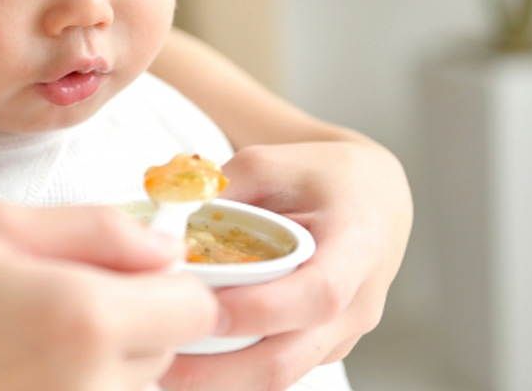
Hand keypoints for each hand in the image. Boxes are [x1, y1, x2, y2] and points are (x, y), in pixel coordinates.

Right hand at [0, 203, 218, 390]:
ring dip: (112, 357)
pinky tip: (23, 367)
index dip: (173, 281)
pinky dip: (82, 384)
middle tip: (67, 293)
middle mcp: (93, 387)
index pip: (197, 307)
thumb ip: (97, 228)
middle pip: (171, 348)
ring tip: (33, 335)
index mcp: (86, 319)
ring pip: (139, 385)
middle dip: (141, 315)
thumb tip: (164, 244)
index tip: (133, 268)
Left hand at [161, 141, 412, 389]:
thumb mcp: (270, 163)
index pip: (318, 293)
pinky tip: (188, 360)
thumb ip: (221, 192)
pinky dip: (231, 372)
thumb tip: (163, 227)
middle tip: (160, 356)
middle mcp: (359, 300)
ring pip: (279, 375)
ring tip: (162, 364)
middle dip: (220, 369)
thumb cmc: (320, 176)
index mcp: (357, 243)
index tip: (205, 308)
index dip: (261, 309)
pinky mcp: (323, 348)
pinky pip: (276, 370)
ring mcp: (343, 333)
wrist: (371, 197)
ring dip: (219, 378)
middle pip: (291, 358)